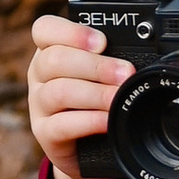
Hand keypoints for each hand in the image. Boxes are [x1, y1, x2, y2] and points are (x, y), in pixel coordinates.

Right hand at [27, 13, 129, 178]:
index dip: (72, 32)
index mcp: (51, 50)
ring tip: (118, 97)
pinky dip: (89, 121)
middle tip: (125, 74)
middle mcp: (39, 74)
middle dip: (96, 66)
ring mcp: (38, 105)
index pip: (45, 30)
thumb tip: (140, 54)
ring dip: (95, 93)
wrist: (85, 148)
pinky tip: (107, 120)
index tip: (102, 42)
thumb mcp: (98, 74)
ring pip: (58, 92)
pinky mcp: (44, 133)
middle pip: (54, 60)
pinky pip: (61, 125)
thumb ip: (109, 58)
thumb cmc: (93, 101)